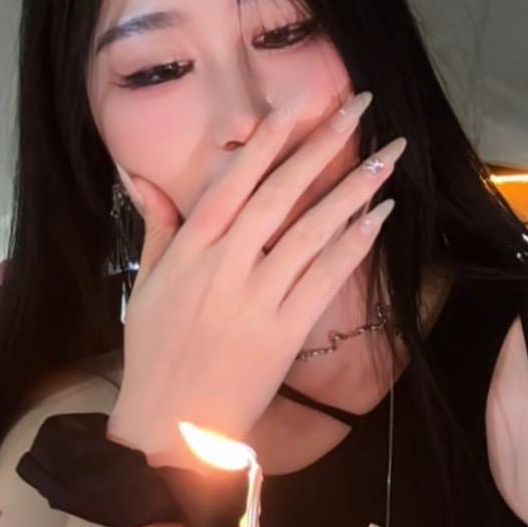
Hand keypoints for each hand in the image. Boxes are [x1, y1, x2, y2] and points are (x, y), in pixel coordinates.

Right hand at [107, 92, 402, 458]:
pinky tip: (380, 216)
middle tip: (359, 106)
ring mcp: (258, 297)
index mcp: (191, 248)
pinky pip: (326, 278)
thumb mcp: (147, 282)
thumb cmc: (156, 351)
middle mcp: (226, 265)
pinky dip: (355, 244)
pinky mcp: (286, 330)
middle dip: (323, 144)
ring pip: (313, 230)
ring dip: (353, 189)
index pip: (237, 178)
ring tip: (386, 155)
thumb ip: (157, 225)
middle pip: (282, 192)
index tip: (304, 101)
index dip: (272, 137)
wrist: (173, 425)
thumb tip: (141, 176)